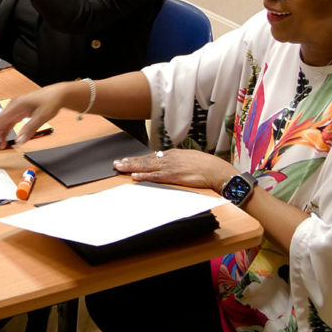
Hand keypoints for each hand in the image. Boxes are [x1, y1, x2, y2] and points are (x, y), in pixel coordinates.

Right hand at [0, 84, 71, 151]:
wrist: (57, 94)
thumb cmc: (50, 101)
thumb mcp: (42, 116)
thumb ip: (30, 129)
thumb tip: (20, 141)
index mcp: (16, 105)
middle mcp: (12, 107)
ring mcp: (14, 110)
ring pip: (1, 125)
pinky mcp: (18, 114)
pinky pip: (7, 125)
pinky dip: (4, 134)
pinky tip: (2, 143)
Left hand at [113, 148, 232, 192]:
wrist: (216, 170)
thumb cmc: (205, 165)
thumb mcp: (187, 159)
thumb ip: (175, 161)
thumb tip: (166, 163)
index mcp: (171, 154)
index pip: (150, 157)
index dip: (136, 159)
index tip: (125, 160)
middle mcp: (168, 158)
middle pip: (145, 160)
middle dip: (129, 161)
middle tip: (116, 163)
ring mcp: (170, 167)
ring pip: (147, 166)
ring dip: (132, 167)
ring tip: (120, 167)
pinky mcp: (174, 176)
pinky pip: (156, 176)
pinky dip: (145, 176)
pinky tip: (135, 176)